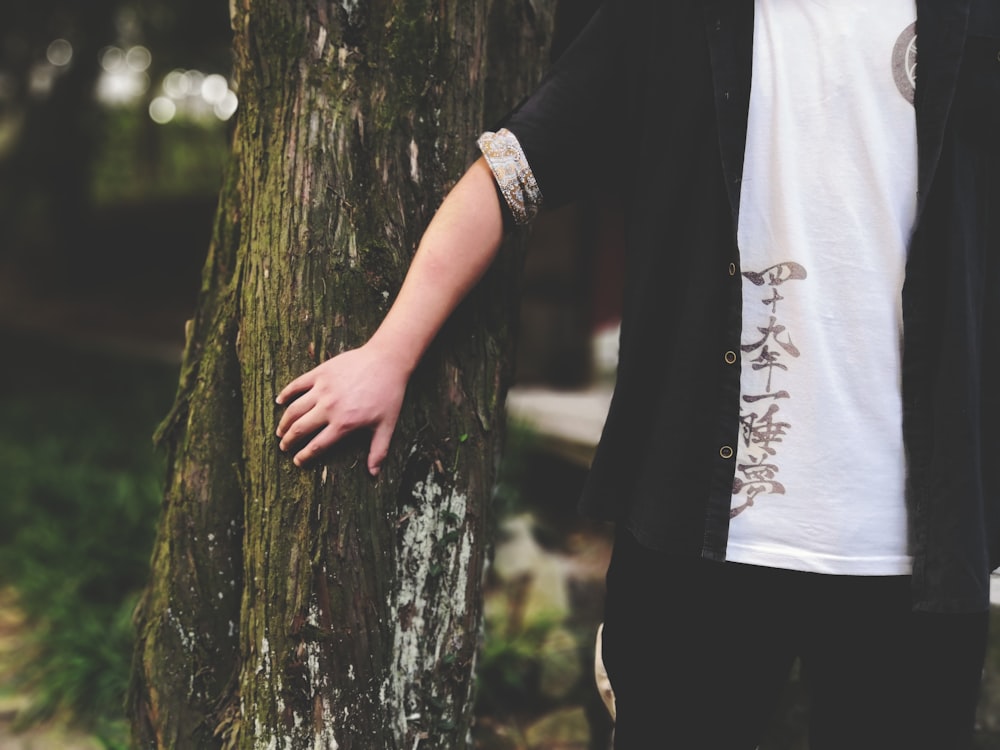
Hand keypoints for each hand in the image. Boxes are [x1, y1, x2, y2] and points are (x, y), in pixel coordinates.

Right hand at [275, 343, 407, 473]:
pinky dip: (286, 394)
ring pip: (294, 409)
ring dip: (284, 422)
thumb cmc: (388, 395)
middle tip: (284, 447)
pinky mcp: (320, 373)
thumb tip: (374, 474)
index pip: (316, 446)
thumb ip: (378, 450)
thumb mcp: (386, 425)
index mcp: (343, 424)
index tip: (297, 461)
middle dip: (289, 441)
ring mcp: (322, 389)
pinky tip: (279, 401)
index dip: (304, 456)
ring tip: (280, 431)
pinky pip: (297, 385)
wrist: (386, 362)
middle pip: (300, 429)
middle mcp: (329, 408)